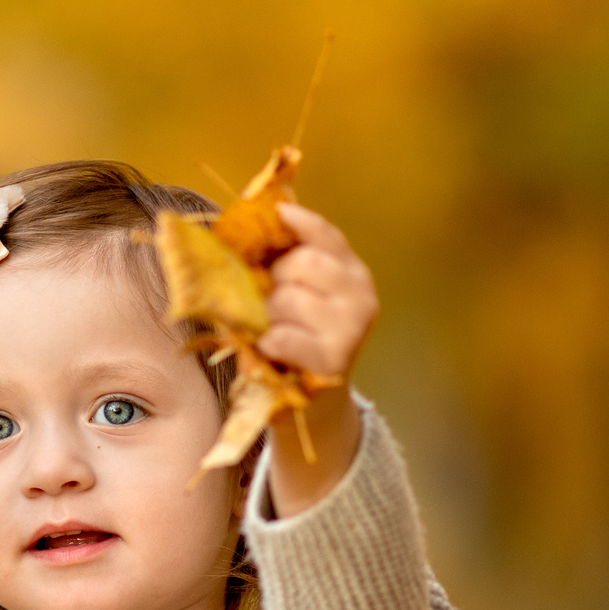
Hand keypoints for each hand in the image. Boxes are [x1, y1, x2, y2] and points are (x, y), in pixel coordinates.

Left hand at [261, 202, 374, 517]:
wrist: (313, 395)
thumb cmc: (297, 334)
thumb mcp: (298, 292)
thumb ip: (284, 260)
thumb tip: (249, 225)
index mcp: (353, 272)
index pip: (327, 235)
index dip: (301, 222)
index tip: (278, 214)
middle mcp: (359, 296)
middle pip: (303, 263)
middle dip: (273, 277)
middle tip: (266, 298)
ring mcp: (350, 329)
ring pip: (287, 299)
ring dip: (266, 314)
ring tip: (270, 327)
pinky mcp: (333, 360)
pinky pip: (282, 336)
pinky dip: (266, 340)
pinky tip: (269, 347)